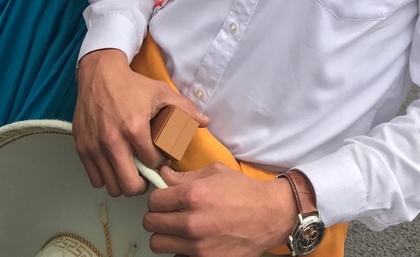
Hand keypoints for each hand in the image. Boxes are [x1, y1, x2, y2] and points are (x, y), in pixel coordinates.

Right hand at [73, 49, 209, 196]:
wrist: (100, 74)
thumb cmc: (133, 85)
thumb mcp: (162, 92)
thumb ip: (185, 109)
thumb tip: (206, 122)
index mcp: (135, 128)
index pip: (152, 163)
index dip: (160, 162)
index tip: (160, 155)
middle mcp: (113, 141)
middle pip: (130, 186)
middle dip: (142, 183)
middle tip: (146, 171)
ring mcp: (95, 147)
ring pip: (112, 186)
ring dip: (124, 181)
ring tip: (131, 168)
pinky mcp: (82, 148)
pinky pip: (95, 179)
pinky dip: (106, 177)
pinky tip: (115, 164)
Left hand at [144, 164, 297, 256]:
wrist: (268, 215)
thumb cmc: (242, 190)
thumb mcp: (214, 172)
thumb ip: (185, 176)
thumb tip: (163, 175)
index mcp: (192, 195)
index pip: (153, 200)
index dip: (158, 197)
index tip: (164, 198)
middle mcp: (191, 222)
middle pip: (151, 223)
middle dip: (157, 215)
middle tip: (168, 212)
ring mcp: (197, 246)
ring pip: (158, 243)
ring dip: (164, 234)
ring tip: (176, 228)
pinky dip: (180, 250)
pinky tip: (191, 240)